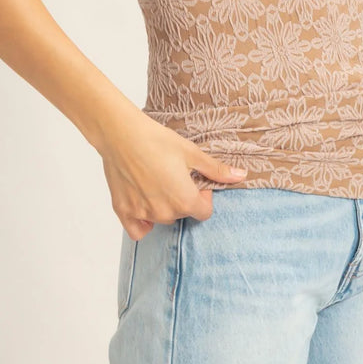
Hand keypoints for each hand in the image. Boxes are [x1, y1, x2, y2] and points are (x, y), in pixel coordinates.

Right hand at [97, 111, 247, 238]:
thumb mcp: (191, 153)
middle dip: (182, 198)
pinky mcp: (123, 210)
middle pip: (182, 214)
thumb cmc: (157, 140)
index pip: (204, 212)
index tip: (194, 180)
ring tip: (156, 180)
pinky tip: (143, 201)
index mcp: (184, 200)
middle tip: (173, 175)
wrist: (121, 134)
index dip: (203, 196)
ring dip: (163, 206)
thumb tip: (241, 176)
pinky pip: (138, 229)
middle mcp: (164, 212)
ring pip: (161, 219)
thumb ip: (216, 170)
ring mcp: (142, 214)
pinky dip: (142, 221)